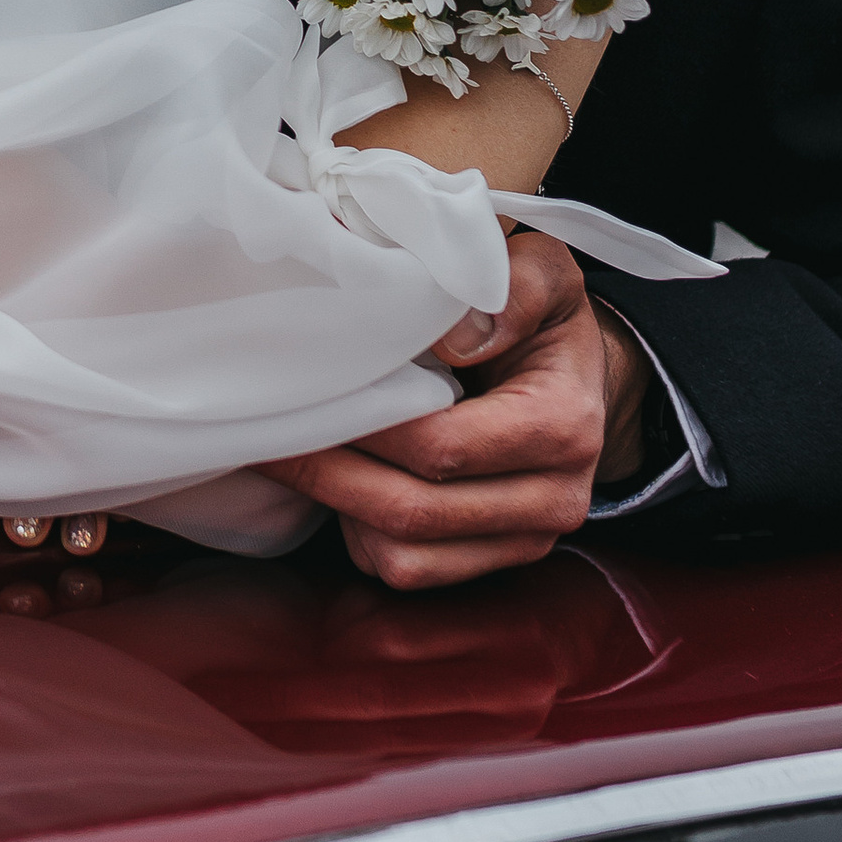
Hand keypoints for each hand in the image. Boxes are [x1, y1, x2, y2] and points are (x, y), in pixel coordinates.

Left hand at [258, 231, 647, 589]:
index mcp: (562, 426)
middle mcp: (553, 499)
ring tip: (297, 453)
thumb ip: (515, 287)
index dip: (366, 427)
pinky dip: (361, 536)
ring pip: (404, 555)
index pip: (443, 447)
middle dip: (328, 473)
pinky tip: (341, 481)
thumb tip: (455, 336)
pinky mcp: (495, 560)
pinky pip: (409, 570)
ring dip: (339, 510)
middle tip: (267, 431)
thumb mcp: (541, 272)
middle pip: (414, 510)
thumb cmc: (540, 315)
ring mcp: (525, 539)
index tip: (307, 394)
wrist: (574, 372)